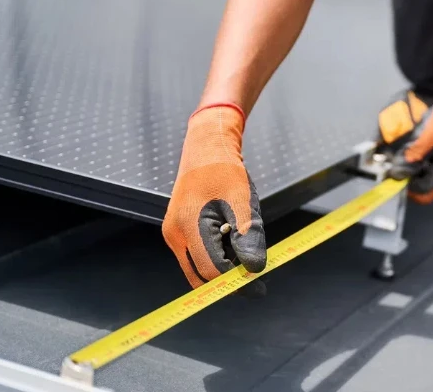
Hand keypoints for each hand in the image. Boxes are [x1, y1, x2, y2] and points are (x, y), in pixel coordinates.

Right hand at [162, 104, 266, 295]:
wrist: (206, 148)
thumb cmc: (225, 171)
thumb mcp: (243, 202)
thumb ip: (248, 236)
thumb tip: (255, 269)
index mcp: (189, 226)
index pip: (211, 271)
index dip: (237, 282)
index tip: (259, 286)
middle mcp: (175, 234)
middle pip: (200, 276)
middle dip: (228, 281)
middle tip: (255, 278)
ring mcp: (173, 234)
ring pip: (197, 268)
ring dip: (223, 268)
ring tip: (244, 247)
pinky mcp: (177, 232)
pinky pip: (196, 255)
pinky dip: (216, 256)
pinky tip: (232, 240)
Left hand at [377, 61, 432, 203]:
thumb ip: (419, 148)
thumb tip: (405, 162)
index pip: (431, 194)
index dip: (413, 193)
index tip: (399, 186)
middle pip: (430, 185)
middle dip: (412, 181)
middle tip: (396, 173)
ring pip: (429, 173)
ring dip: (415, 170)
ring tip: (401, 164)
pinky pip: (431, 161)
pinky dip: (420, 160)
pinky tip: (410, 153)